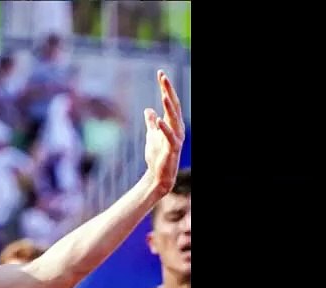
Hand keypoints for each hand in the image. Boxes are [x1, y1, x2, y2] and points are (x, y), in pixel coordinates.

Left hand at [142, 70, 185, 194]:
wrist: (158, 175)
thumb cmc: (157, 155)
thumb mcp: (151, 135)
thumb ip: (151, 123)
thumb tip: (148, 110)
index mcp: (172, 123)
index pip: (170, 102)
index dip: (165, 88)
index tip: (160, 73)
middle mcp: (177, 128)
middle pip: (174, 106)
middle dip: (168, 90)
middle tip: (163, 76)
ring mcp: (176, 138)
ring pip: (174, 119)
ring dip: (169, 107)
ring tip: (164, 95)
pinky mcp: (172, 149)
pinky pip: (170, 137)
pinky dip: (164, 128)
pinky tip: (159, 119)